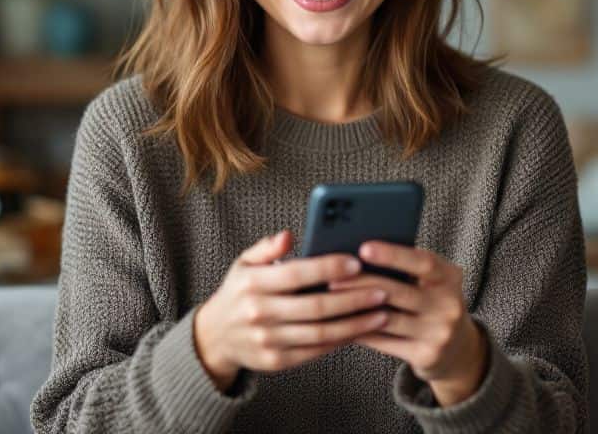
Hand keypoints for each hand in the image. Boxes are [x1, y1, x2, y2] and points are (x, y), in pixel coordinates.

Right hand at [193, 230, 391, 390]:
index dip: (329, 268)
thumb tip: (289, 235)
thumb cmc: (239, 292)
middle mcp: (259, 313)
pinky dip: (341, 341)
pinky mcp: (276, 361)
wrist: (215, 336)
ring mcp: (267, 340)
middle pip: (316, 307)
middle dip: (354, 298)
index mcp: (252, 284)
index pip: (297, 274)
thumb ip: (266, 247)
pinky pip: (316, 352)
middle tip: (383, 290)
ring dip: (356, 324)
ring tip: (382, 313)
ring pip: (321, 333)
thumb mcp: (243, 264)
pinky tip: (361, 330)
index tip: (357, 262)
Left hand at [329, 241, 488, 406]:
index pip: (422, 262)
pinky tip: (343, 324)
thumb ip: (407, 269)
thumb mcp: (431, 283)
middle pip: (398, 291)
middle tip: (333, 278)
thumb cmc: (432, 304)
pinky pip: (385, 342)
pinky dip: (361, 332)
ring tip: (331, 301)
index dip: (393, 254)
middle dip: (362, 284)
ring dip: (356, 310)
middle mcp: (449, 305)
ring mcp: (439, 332)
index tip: (363, 248)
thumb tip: (359, 256)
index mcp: (449, 277)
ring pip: (387, 319)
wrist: (459, 350)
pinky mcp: (426, 355)